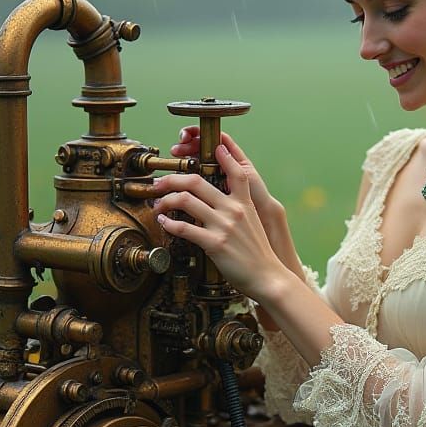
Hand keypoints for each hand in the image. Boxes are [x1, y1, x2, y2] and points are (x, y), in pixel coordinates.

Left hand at [152, 144, 285, 299]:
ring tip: (158, 204)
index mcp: (244, 203)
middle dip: (172, 179)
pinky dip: (168, 223)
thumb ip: (238, 208)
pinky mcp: (215, 243)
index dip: (222, 156)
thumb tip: (218, 201)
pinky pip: (184, 228)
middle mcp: (233, 210)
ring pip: (186, 200)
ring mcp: (224, 226)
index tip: (206, 150)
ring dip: (166, 200)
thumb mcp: (253, 223)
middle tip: (160, 183)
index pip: (235, 171)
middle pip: (197, 181)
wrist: (267, 276)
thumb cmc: (258, 253)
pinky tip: (163, 222)